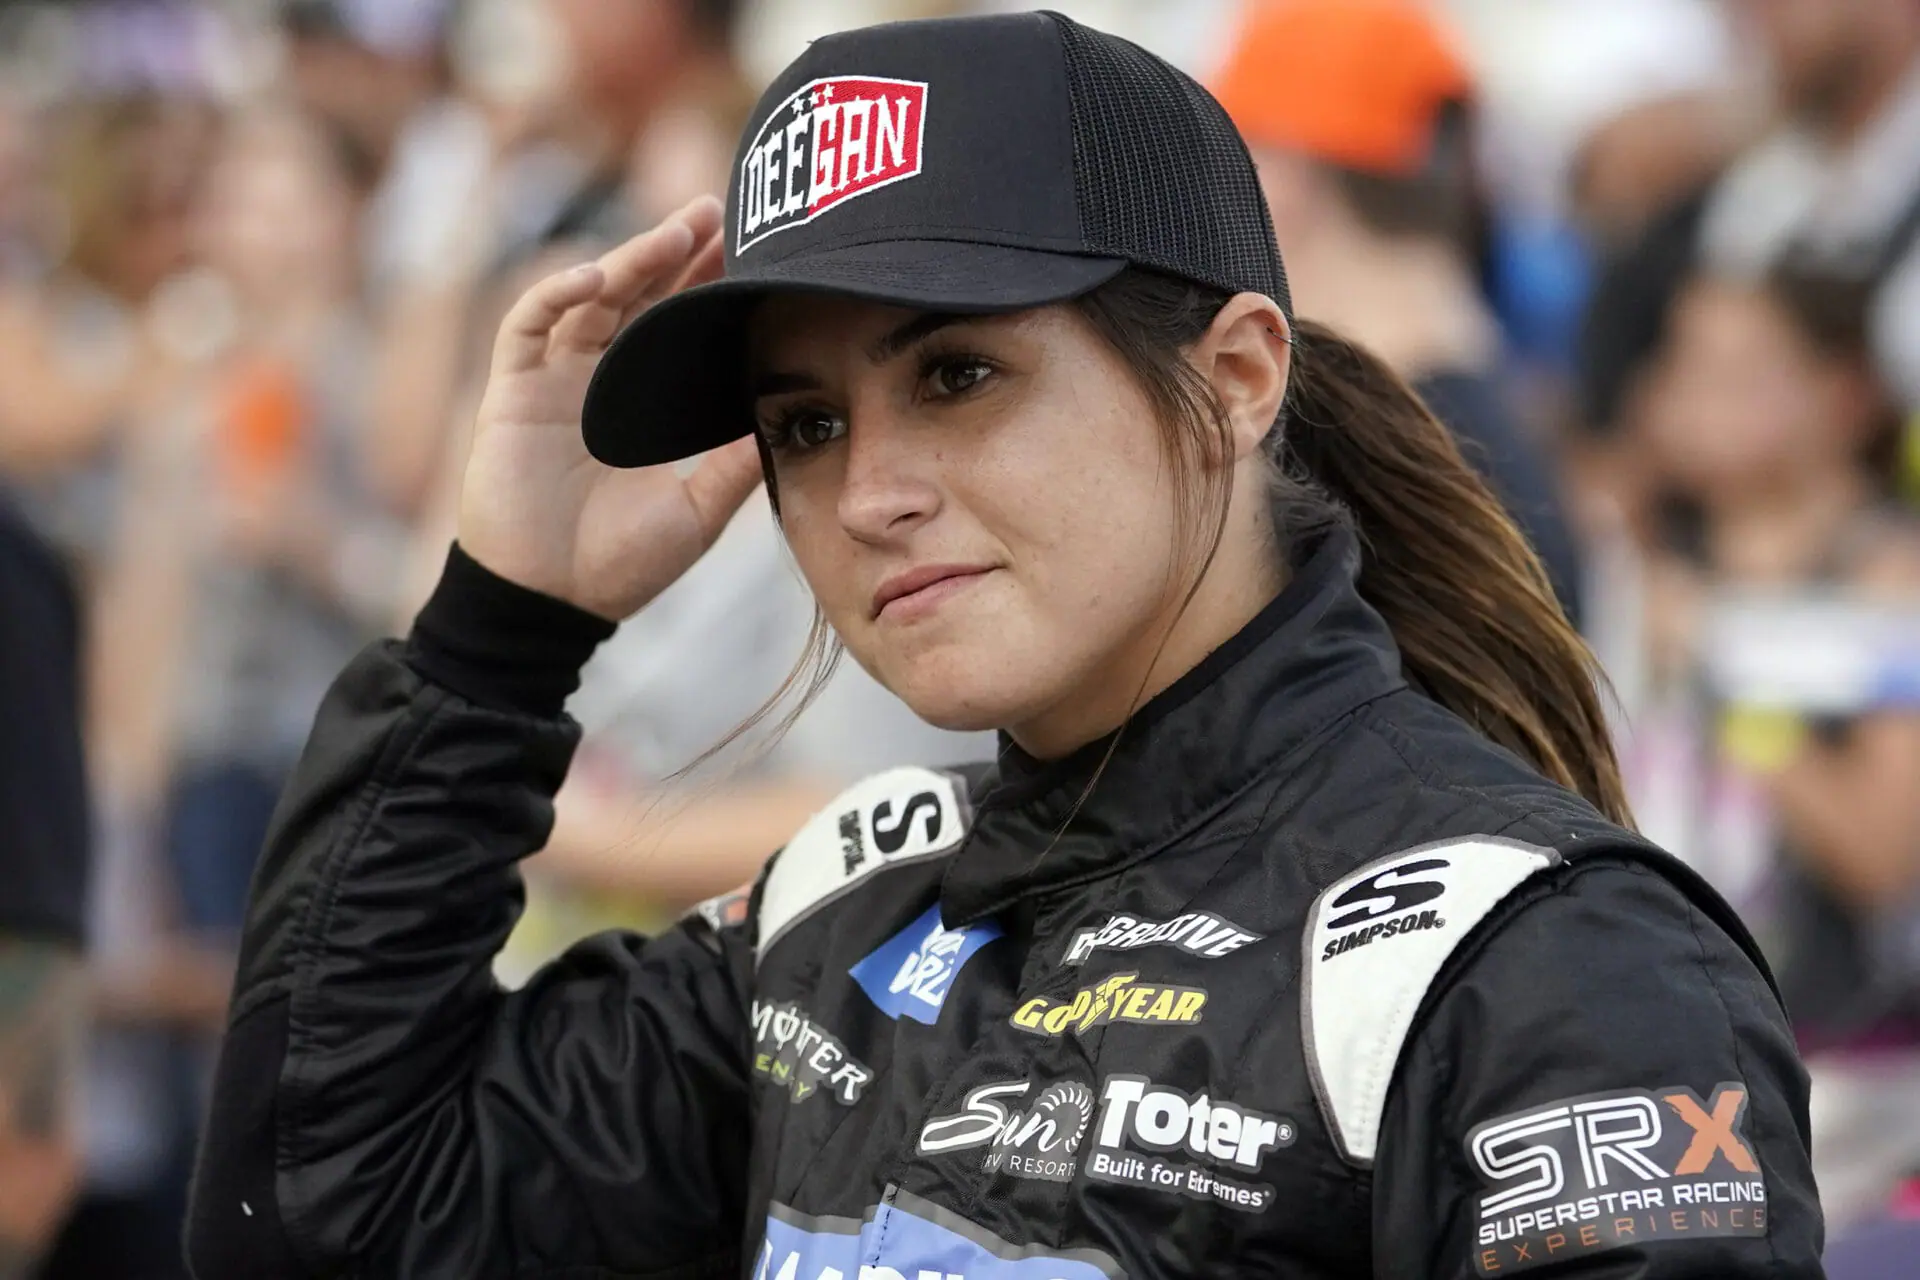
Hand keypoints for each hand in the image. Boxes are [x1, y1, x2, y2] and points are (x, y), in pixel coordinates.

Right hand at [458, 196, 761, 621]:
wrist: (551, 605)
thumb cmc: (619, 565)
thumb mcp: (701, 509)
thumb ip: (738, 460)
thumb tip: (793, 415)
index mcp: (642, 404)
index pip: (677, 326)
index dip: (708, 287)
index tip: (751, 252)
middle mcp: (597, 382)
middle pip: (639, 296)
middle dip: (677, 251)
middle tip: (721, 209)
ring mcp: (552, 382)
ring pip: (592, 297)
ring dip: (633, 259)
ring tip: (679, 229)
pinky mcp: (511, 392)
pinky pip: (528, 324)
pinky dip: (559, 292)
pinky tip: (601, 274)